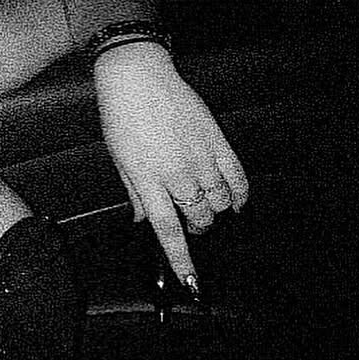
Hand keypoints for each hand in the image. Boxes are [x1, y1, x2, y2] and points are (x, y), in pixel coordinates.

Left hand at [94, 44, 248, 289]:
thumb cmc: (121, 117)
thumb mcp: (119, 159)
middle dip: (197, 228)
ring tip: (205, 204)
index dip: (181, 258)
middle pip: (199, 218)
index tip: (190, 281)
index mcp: (146, 179)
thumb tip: (141, 220)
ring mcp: (200, 156)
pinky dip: (239, 193)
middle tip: (190, 221)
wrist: (137, 77)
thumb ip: (133, 193)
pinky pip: (237, 177)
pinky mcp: (217, 140)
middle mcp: (176, 172)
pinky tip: (234, 199)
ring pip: (220, 202)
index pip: (167, 229)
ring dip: (215, 211)